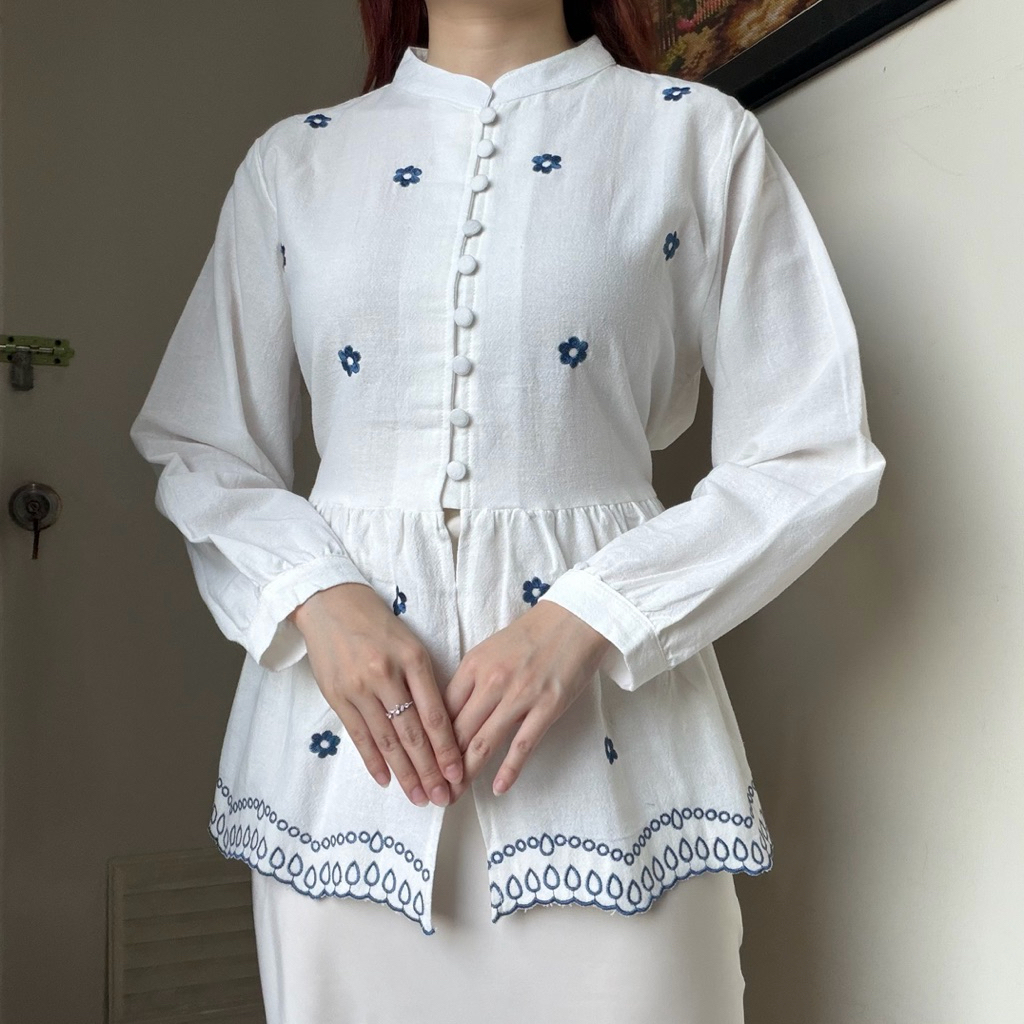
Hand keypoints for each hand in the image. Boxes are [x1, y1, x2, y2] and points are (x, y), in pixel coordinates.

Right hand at [290, 584, 463, 807]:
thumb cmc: (377, 624)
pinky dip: (373, 760)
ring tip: (419, 797)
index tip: (459, 774)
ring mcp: (359, 688)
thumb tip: (442, 726)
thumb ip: (424, 681)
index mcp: (413, 659)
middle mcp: (386, 675)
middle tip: (443, 798)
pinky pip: (359, 736)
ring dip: (405, 773)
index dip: (447, 749)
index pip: (434, 714)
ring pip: (387, 740)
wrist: (329, 603)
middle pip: (413, 734)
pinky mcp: (337, 696)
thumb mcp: (410, 644)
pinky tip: (386, 780)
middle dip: (430, 771)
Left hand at [441, 601, 611, 800]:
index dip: (430, 741)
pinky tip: (498, 787)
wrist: (574, 619)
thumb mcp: (490, 650)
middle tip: (433, 789)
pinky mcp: (547, 707)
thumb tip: (451, 715)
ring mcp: (521, 695)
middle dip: (442, 765)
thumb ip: (471, 681)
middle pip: (458, 731)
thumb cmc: (531, 635)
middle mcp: (492, 681)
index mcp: (473, 665)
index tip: (423, 762)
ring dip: (467, 773)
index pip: (441, 710)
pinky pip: (523, 745)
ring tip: (455, 795)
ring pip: (484, 743)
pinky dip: (508, 770)